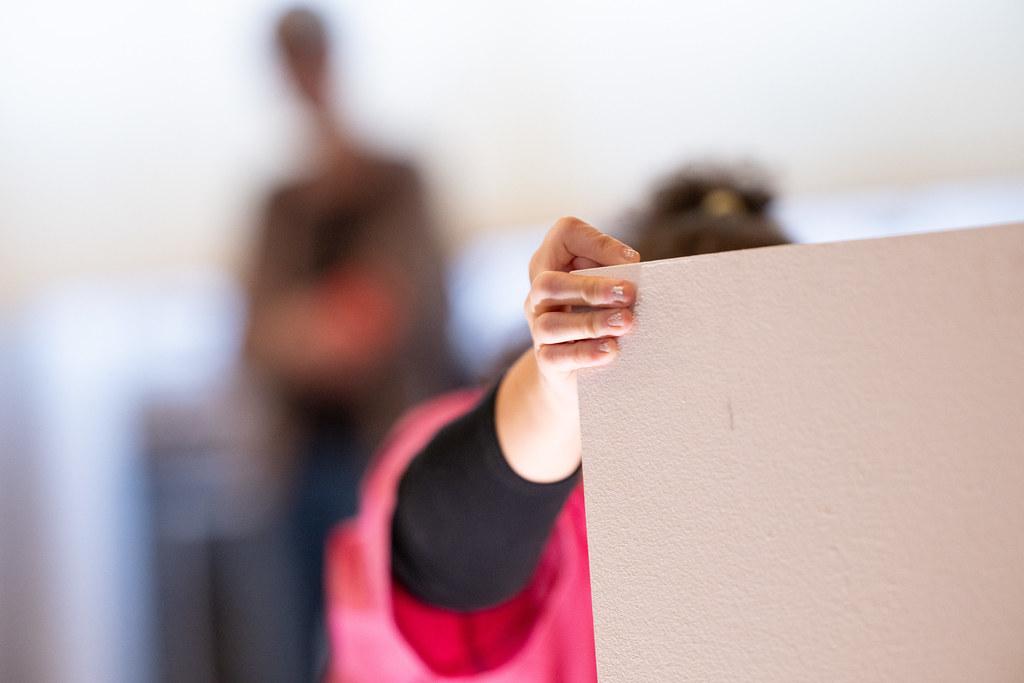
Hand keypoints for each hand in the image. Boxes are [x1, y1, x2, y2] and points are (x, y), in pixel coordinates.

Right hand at [496, 217, 639, 482]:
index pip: (565, 234)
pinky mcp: (546, 361)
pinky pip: (557, 357)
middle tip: (629, 293)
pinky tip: (612, 350)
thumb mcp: (607, 287)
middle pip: (550, 284)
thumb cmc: (599, 315)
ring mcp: (538, 328)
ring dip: (592, 323)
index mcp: (554, 263)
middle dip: (592, 288)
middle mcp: (539, 294)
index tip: (633, 260)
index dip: (597, 242)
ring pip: (552, 324)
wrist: (574, 370)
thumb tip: (633, 268)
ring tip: (626, 324)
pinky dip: (586, 353)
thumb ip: (618, 272)